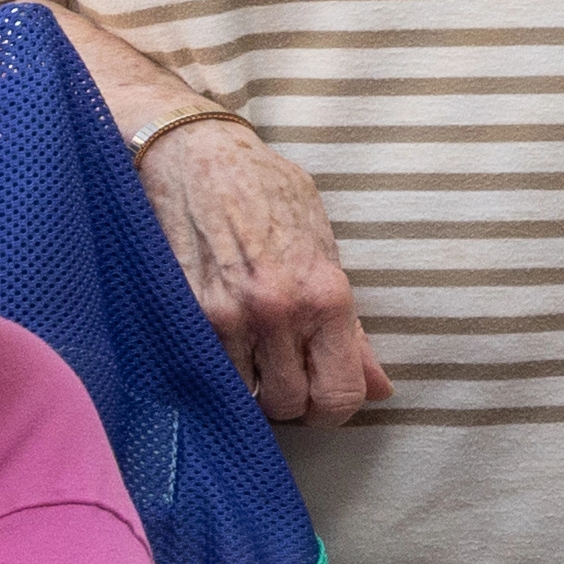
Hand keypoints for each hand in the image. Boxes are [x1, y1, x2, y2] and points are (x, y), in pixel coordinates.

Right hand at [144, 114, 382, 425]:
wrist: (194, 153)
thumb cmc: (265, 190)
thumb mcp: (323, 245)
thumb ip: (350, 325)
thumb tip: (379, 386)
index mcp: (325, 293)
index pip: (340, 394)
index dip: (332, 410)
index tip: (320, 401)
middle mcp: (277, 311)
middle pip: (289, 405)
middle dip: (288, 399)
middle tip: (280, 373)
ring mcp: (225, 316)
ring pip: (243, 397)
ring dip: (247, 386)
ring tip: (247, 353)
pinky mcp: (183, 314)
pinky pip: (204, 372)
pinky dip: (212, 370)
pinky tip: (217, 342)